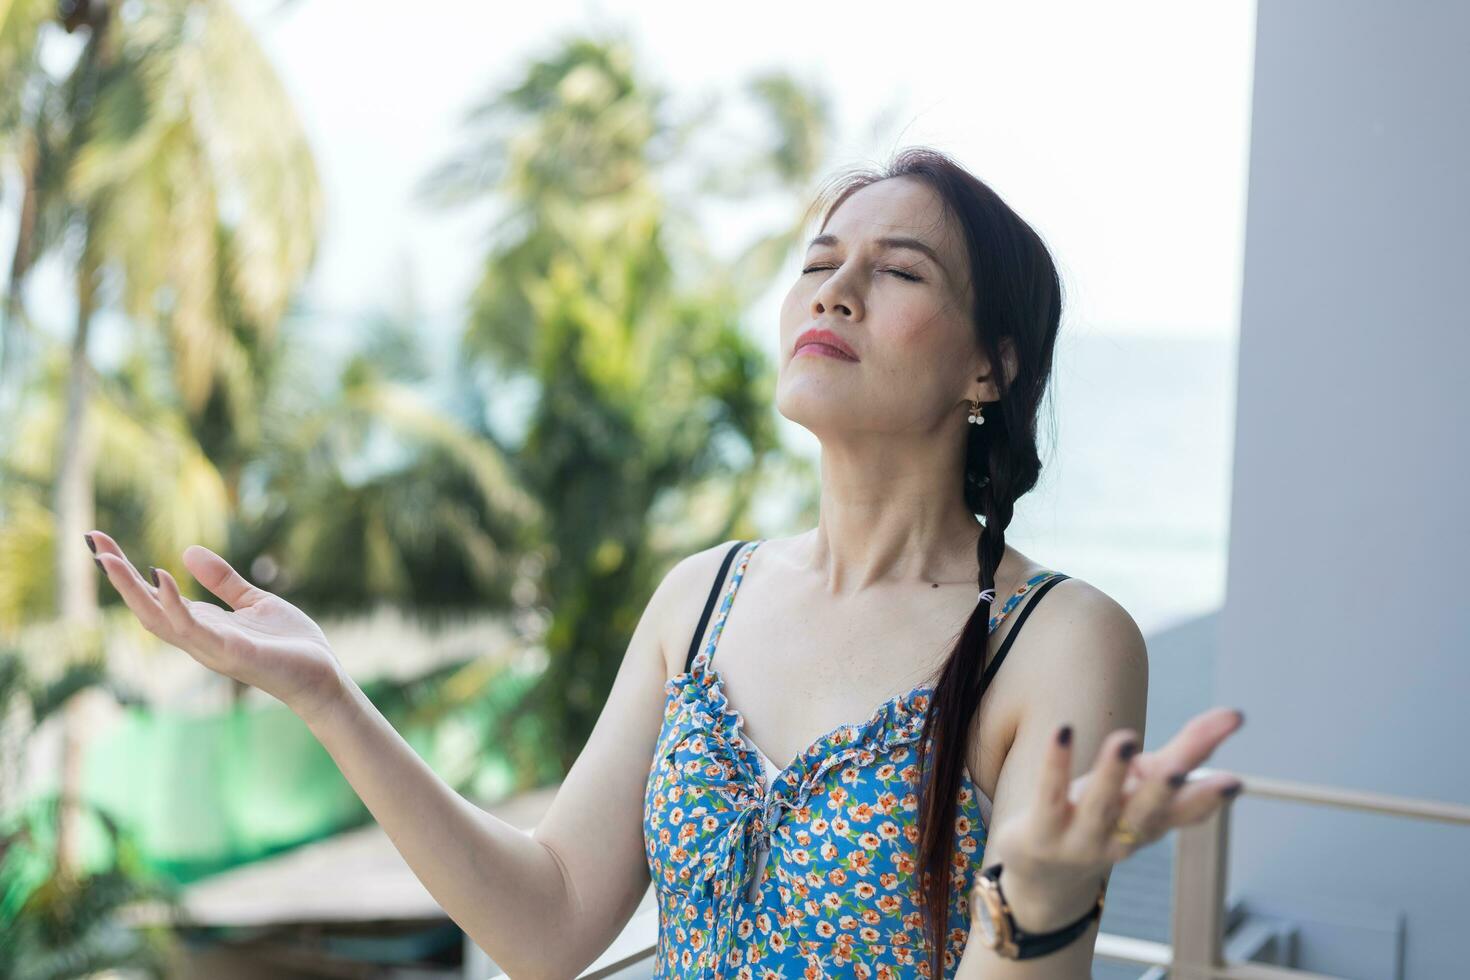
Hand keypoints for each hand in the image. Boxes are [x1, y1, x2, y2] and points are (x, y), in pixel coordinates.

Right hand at [87, 530, 344, 721]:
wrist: (323, 676)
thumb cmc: (289, 644)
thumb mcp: (254, 601)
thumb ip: (224, 580)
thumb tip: (187, 550)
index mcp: (203, 624)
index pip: (154, 597)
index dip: (127, 572)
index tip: (101, 542)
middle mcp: (198, 638)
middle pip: (145, 607)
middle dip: (118, 576)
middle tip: (93, 540)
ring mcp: (212, 648)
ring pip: (159, 620)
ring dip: (132, 590)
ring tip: (108, 558)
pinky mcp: (233, 653)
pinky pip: (195, 629)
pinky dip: (174, 606)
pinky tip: (162, 578)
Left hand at [973, 707, 1245, 926]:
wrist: (1046, 876)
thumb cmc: (1104, 817)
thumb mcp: (1144, 786)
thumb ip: (1187, 751)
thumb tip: (1234, 716)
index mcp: (1152, 823)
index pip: (1185, 811)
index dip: (1209, 797)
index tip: (1235, 781)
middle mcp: (1121, 835)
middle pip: (1145, 813)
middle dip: (1162, 791)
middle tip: (1179, 768)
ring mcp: (1080, 837)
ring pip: (1099, 805)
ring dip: (1111, 774)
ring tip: (1126, 738)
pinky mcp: (1041, 830)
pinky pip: (1050, 795)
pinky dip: (1056, 765)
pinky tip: (1064, 731)